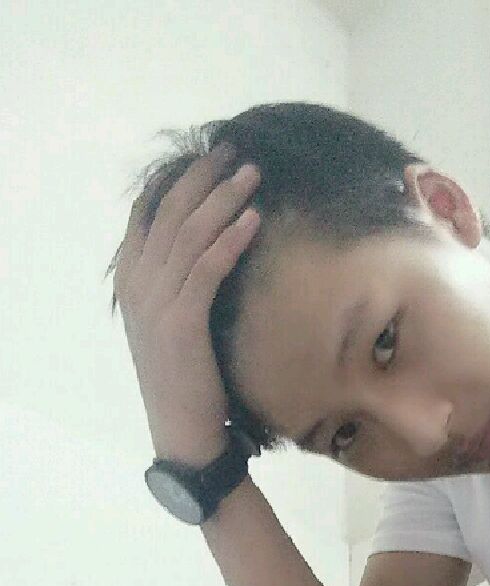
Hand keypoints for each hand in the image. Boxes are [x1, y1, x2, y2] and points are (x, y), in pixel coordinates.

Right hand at [112, 142, 260, 464]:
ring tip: (252, 174)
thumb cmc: (189, 377)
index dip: (181, 181)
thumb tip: (213, 247)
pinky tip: (253, 220)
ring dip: (223, 199)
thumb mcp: (177, 321)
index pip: (151, 214)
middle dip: (204, 179)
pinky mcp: (181, 320)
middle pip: (171, 214)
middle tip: (235, 151)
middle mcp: (138, 283)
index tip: (212, 157)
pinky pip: (207, 268)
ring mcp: (156, 301)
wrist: (183, 427)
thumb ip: (182, 282)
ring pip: (190, 235)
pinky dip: (230, 240)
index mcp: (132, 279)